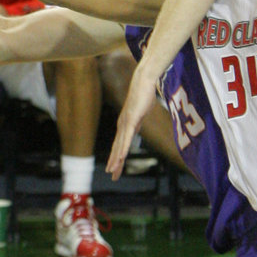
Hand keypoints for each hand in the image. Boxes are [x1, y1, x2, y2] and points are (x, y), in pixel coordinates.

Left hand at [107, 65, 157, 179]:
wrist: (144, 81)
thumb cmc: (143, 94)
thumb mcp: (140, 112)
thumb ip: (137, 121)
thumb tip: (136, 126)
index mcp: (125, 124)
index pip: (120, 144)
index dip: (117, 157)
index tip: (115, 168)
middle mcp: (122, 125)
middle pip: (118, 148)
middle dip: (115, 163)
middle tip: (112, 176)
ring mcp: (126, 123)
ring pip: (120, 145)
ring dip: (117, 159)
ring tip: (113, 171)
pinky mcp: (131, 119)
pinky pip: (127, 137)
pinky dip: (123, 148)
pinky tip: (121, 157)